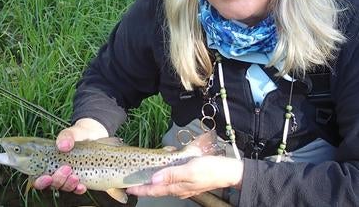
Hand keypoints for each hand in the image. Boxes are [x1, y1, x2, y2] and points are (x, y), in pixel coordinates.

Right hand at [33, 118, 107, 192]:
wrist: (95, 135)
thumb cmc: (79, 134)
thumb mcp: (72, 132)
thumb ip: (66, 136)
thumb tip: (63, 146)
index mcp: (48, 161)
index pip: (37, 178)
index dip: (39, 182)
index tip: (47, 177)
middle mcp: (56, 172)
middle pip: (51, 185)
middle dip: (57, 180)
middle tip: (66, 168)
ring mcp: (68, 177)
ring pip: (64, 187)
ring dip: (68, 184)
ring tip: (75, 176)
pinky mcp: (81, 179)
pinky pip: (77, 189)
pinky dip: (78, 190)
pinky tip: (82, 186)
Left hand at [126, 156, 242, 198]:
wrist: (229, 171)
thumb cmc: (210, 169)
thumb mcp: (190, 169)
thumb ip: (172, 174)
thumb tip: (154, 179)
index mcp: (177, 187)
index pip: (154, 190)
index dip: (141, 190)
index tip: (129, 189)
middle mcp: (179, 188)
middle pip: (158, 189)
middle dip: (145, 187)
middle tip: (132, 183)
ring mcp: (185, 185)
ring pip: (165, 185)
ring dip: (154, 182)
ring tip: (144, 177)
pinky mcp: (190, 180)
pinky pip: (173, 180)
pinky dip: (165, 176)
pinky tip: (164, 170)